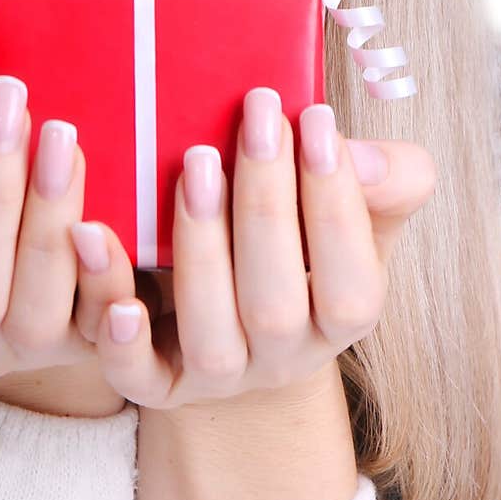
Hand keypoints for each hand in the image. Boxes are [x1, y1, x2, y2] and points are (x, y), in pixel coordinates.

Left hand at [68, 89, 435, 409]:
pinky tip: (114, 283)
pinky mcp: (158, 382)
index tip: (316, 117)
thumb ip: (386, 180)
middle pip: (274, 305)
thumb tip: (359, 155)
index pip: (351, 282)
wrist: (237, 303)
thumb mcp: (357, 207)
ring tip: (195, 165)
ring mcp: (220, 375)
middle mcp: (285, 356)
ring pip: (210, 340)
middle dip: (265, 207)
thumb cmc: (300, 234)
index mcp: (342, 316)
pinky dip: (125, 342)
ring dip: (201, 250)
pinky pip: (138, 379)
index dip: (337, 204)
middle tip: (254, 120)